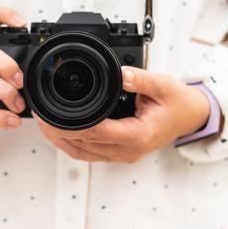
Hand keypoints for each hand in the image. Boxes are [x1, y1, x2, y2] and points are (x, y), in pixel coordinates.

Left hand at [33, 67, 211, 162]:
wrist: (190, 117)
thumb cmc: (177, 103)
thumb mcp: (163, 85)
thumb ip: (141, 79)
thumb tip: (121, 72)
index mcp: (137, 136)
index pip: (95, 132)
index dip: (68, 124)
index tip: (49, 114)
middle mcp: (127, 151)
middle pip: (82, 145)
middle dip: (56, 131)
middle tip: (38, 115)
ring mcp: (121, 155)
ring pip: (81, 152)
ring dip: (59, 140)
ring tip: (42, 122)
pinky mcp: (117, 153)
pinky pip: (87, 152)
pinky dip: (70, 142)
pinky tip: (58, 130)